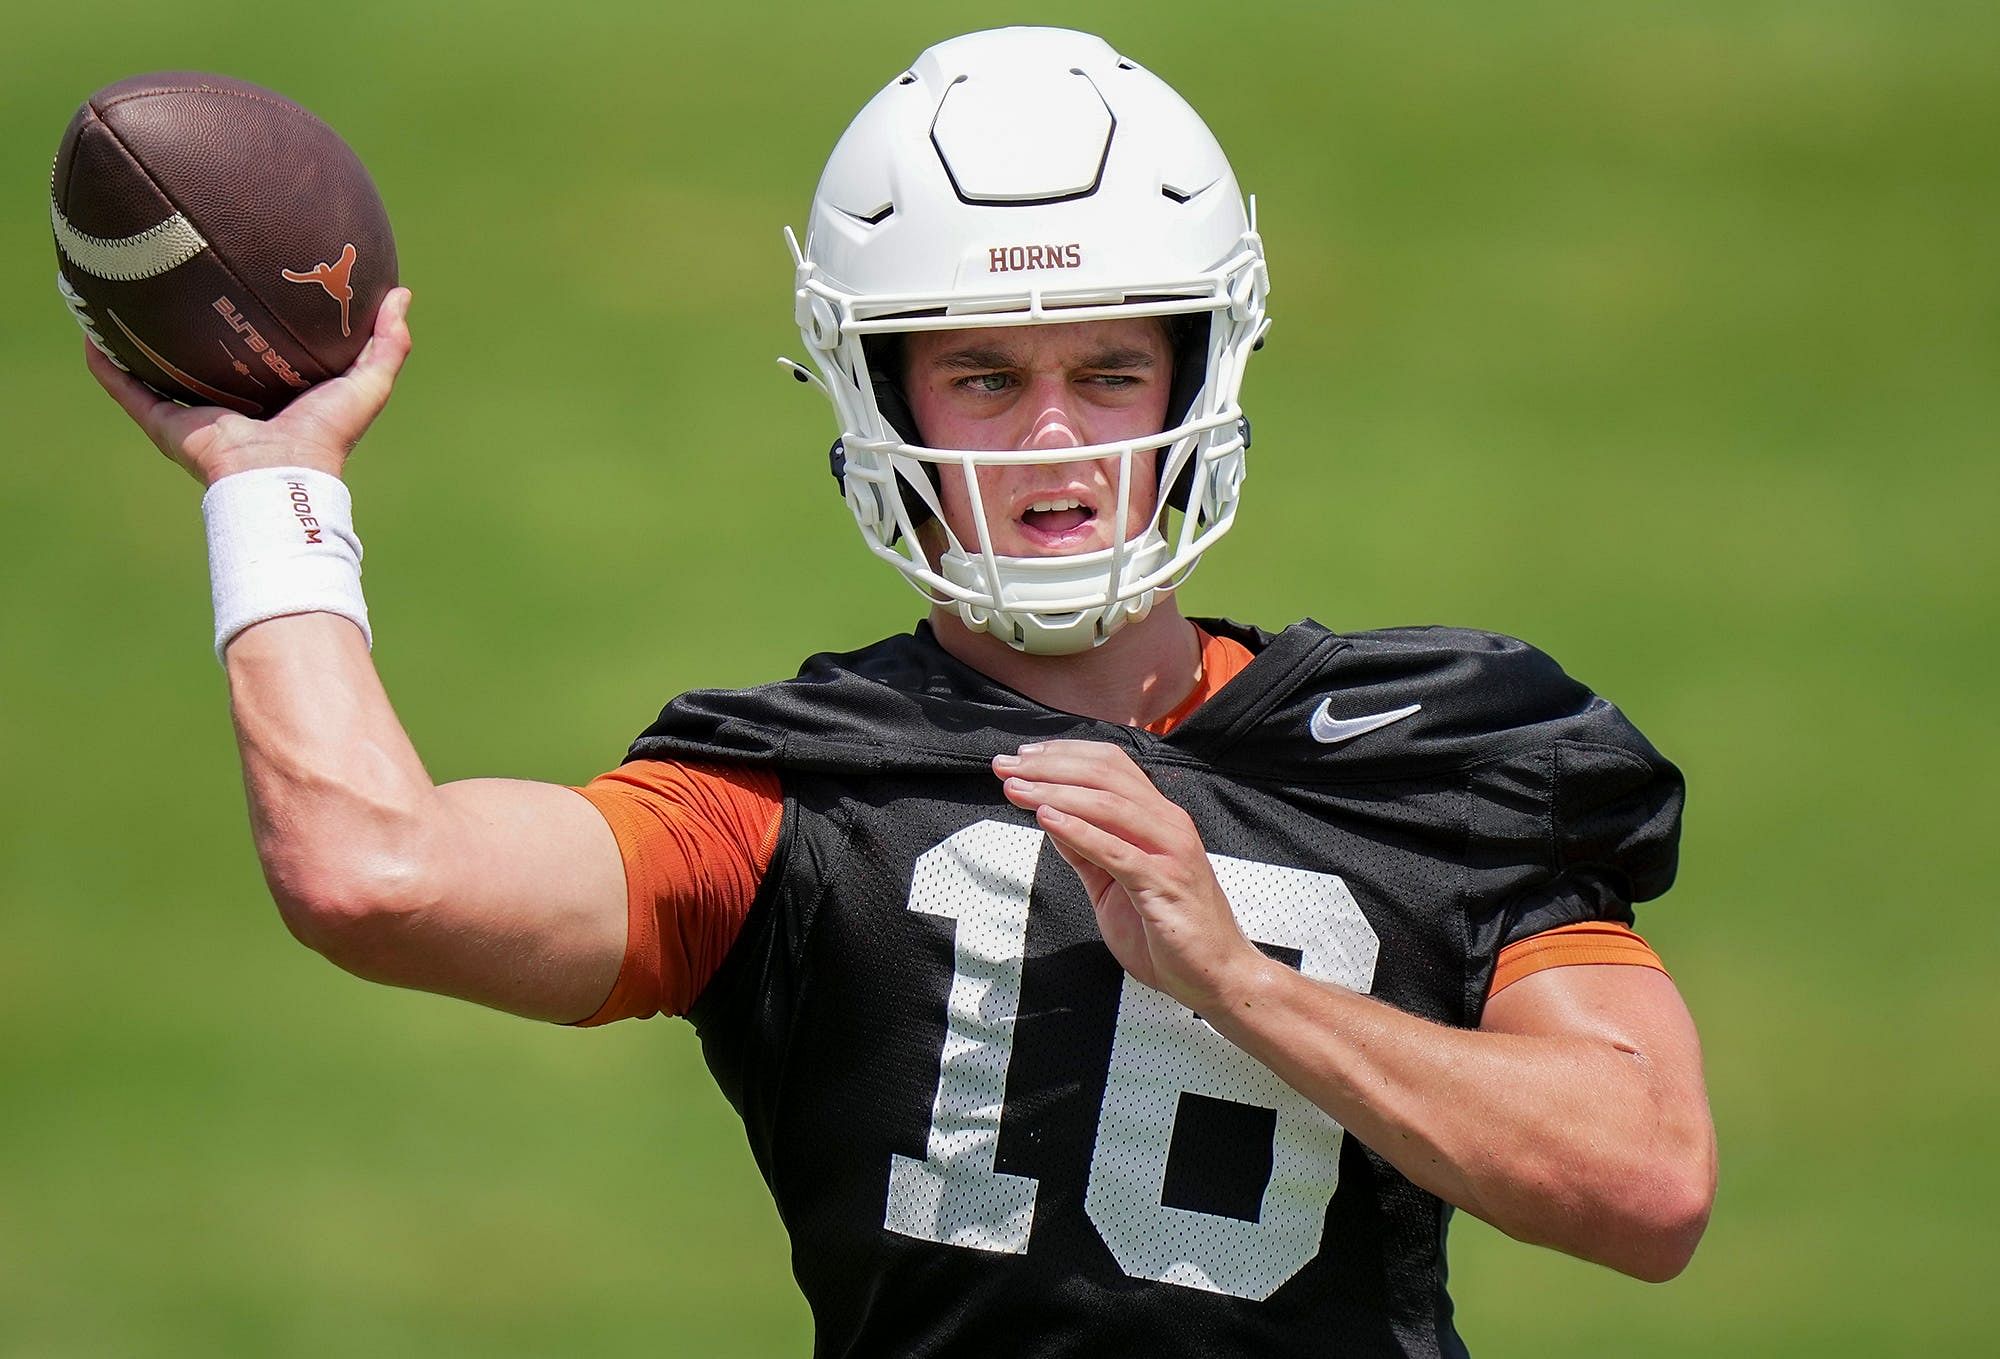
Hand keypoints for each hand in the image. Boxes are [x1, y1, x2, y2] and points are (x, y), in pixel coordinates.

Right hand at [86, 286, 413, 486]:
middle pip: (201, 357)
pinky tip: (89, 331)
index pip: (259, 350)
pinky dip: (107, 364)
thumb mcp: (366, 385)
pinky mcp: (166, 425)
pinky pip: (127, 389)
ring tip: (114, 294)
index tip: (242, 278)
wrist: (282, 477)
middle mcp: (229, 402)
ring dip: (132, 339)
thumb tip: (401, 294)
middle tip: (172, 277)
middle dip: (185, 325)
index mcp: (272, 393)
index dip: (249, 319)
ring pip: (155, 370)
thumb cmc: (326, 435)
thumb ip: (386, 344)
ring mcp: (193, 413)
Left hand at [995, 740, 1266, 1011]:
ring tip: (1016, 789)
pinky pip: (1117, 851)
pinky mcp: (1164, 884)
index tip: (1023, 756)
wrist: (1216, 975)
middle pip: (1105, 775)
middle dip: (1048, 766)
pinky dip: (1079, 831)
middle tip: (1005, 766)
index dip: (1064, 754)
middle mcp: (1168, 824)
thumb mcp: (1114, 883)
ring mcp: (1170, 851)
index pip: (1111, 765)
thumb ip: (1086, 851)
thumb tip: (1051, 818)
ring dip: (1055, 792)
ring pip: (1109, 804)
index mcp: (1159, 818)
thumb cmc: (1169, 930)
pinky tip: (1047, 819)